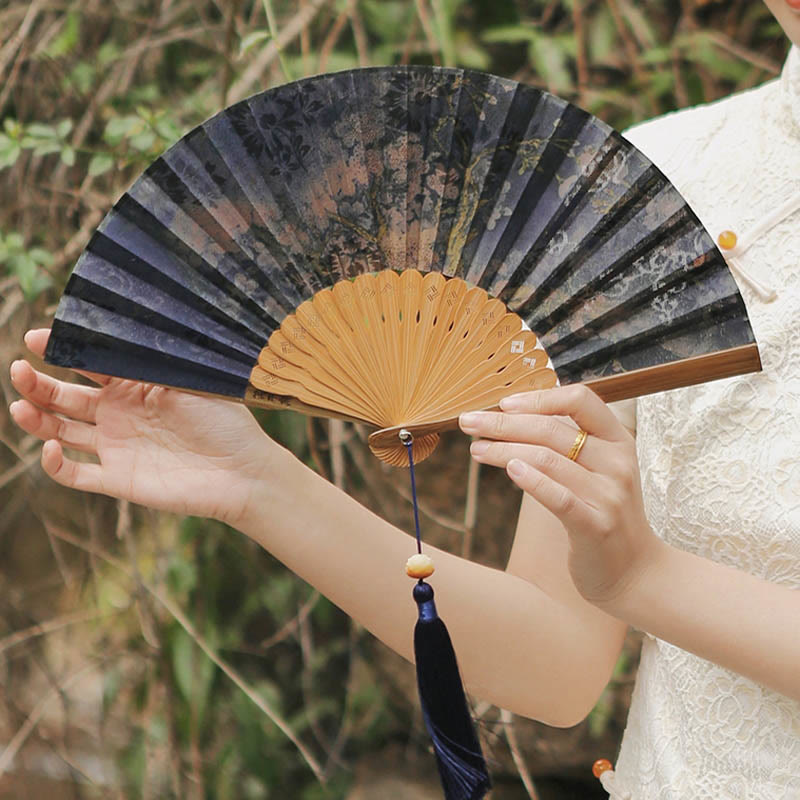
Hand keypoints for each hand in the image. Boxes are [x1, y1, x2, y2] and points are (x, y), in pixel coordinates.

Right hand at [9, 329, 277, 527]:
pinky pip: (75, 474)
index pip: (88, 364)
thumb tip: (123, 321)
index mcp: (136, 384)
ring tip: (19, 406)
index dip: (59, 350)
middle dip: (36, 383)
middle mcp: (120, 413)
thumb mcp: (190, 379)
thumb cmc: (225, 421)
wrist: (244, 471)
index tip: (36, 337)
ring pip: (60, 432)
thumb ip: (154, 358)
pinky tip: (50, 448)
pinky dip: (55, 465)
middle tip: (18, 369)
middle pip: (64, 396)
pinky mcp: (118, 479)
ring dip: (36, 419)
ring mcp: (116, 446)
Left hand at [459, 385, 664, 610]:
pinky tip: (509, 470)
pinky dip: (531, 480)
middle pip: (551, 429)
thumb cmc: (602, 512)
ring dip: (504, 450)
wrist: (635, 571)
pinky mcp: (596, 525)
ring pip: (547, 459)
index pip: (580, 399)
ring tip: (476, 449)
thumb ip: (568, 444)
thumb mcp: (597, 469)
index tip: (503, 403)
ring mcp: (609, 494)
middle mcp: (617, 462)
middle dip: (503, 423)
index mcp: (618, 440)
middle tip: (469, 421)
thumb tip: (512, 417)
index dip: (539, 397)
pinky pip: (558, 497)